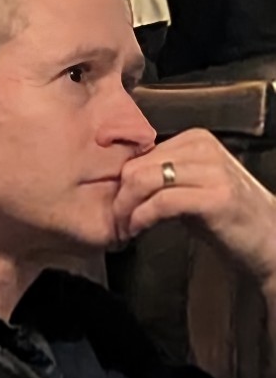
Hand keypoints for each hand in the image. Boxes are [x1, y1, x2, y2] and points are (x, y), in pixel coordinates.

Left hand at [110, 128, 275, 289]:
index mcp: (196, 139)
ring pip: (144, 181)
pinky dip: (141, 218)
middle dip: (119, 198)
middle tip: (117, 223)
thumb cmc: (226, 216)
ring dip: (126, 210)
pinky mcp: (214, 197)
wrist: (267, 238)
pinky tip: (138, 231)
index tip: (117, 208)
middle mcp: (204, 148)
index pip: (138, 154)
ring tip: (126, 229)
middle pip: (136, 167)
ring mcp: (211, 171)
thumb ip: (162, 176)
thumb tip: (121, 181)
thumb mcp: (191, 186)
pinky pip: (161, 202)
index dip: (121, 184)